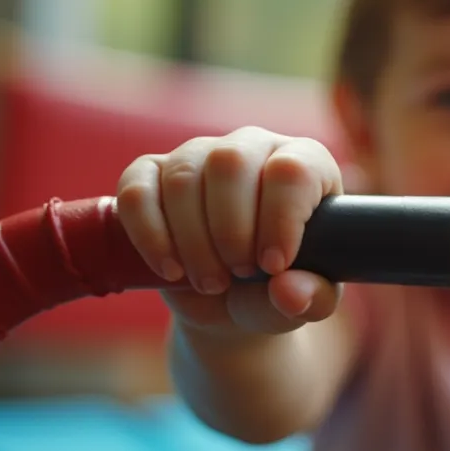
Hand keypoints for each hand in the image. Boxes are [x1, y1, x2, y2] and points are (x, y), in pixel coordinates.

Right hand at [116, 127, 344, 337]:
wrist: (230, 303)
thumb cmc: (278, 289)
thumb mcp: (308, 303)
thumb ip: (313, 299)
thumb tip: (289, 292)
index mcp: (306, 165)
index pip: (291, 170)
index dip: (280, 219)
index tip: (274, 265)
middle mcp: (253, 147)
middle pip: (230, 163)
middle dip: (231, 231)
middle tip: (240, 274)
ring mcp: (198, 154)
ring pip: (183, 178)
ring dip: (193, 241)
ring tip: (211, 283)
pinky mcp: (150, 174)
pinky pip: (136, 190)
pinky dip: (149, 235)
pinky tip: (171, 269)